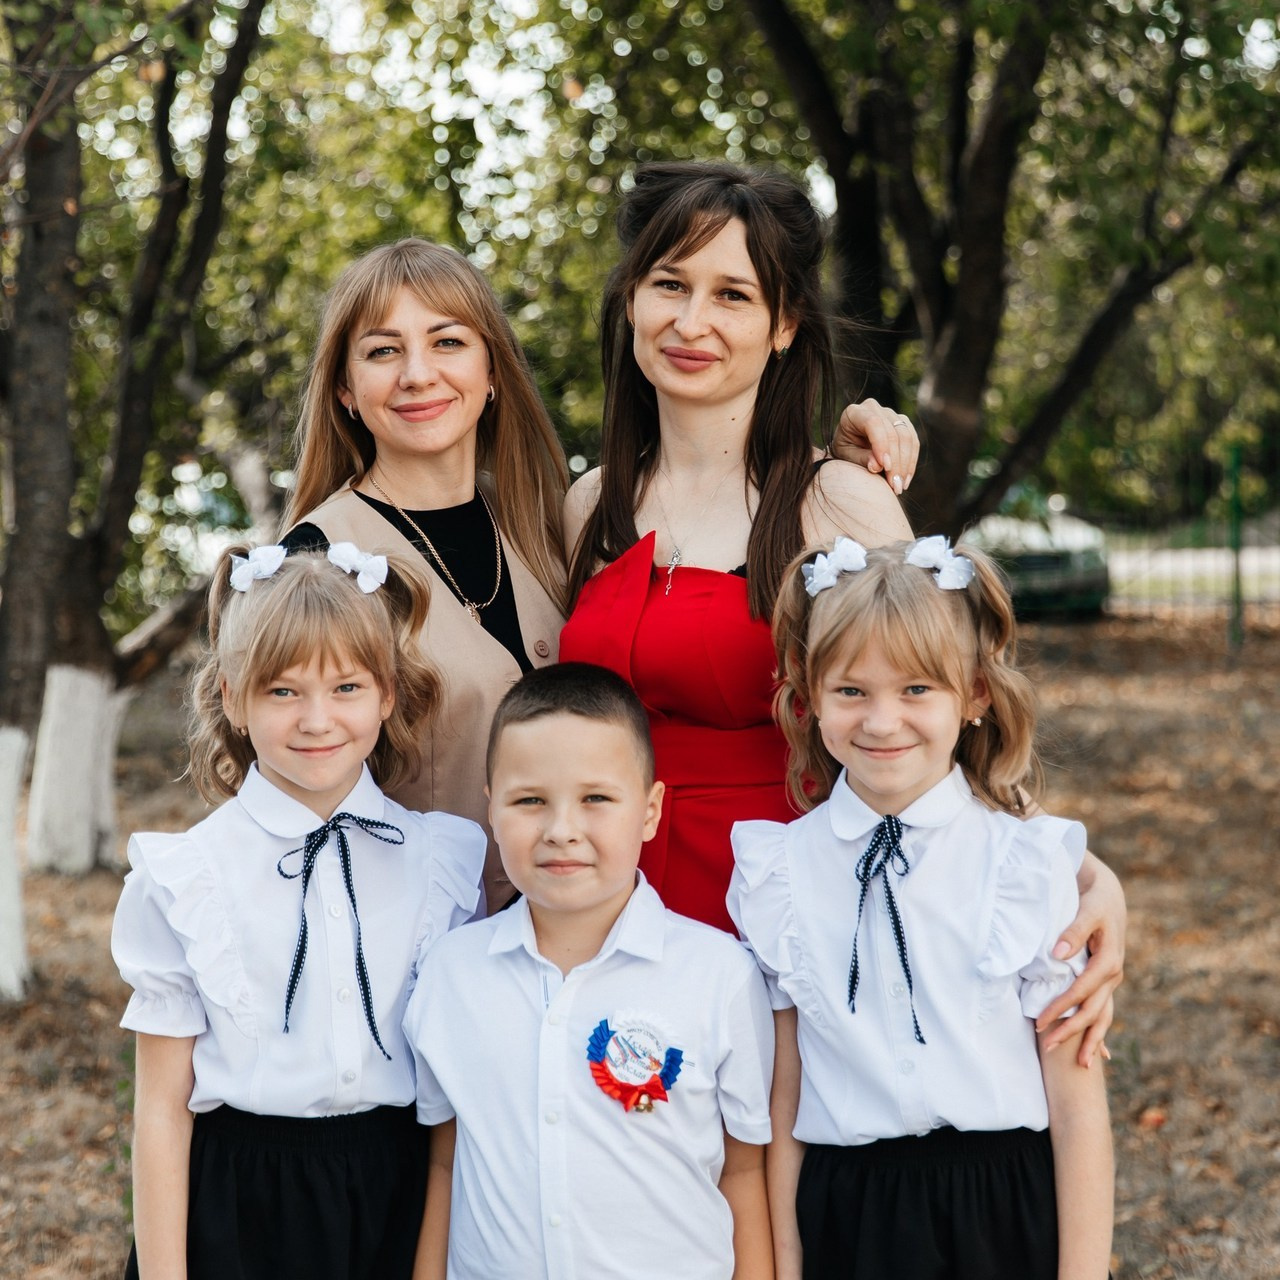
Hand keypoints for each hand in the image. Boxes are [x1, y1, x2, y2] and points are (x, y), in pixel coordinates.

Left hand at [832, 399, 918, 494]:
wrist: (850, 444)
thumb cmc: (844, 449)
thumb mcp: (845, 455)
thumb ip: (860, 458)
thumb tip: (878, 466)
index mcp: (854, 413)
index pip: (873, 423)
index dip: (882, 445)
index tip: (885, 467)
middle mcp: (874, 408)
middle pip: (893, 432)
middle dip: (896, 462)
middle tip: (894, 485)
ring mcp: (891, 414)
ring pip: (906, 437)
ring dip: (906, 464)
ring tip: (899, 486)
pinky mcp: (903, 423)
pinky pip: (913, 441)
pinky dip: (911, 461)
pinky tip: (905, 479)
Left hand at [1037, 855, 1125, 1066]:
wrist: (1109, 895)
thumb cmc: (1094, 901)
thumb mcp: (1086, 910)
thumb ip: (1073, 932)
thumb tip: (1058, 954)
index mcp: (1108, 961)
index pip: (1081, 991)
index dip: (1061, 1008)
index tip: (1042, 1022)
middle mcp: (1113, 975)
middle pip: (1093, 1011)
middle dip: (1071, 1031)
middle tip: (1047, 1048)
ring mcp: (1111, 981)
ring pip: (1102, 1016)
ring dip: (1089, 1039)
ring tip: (1079, 1064)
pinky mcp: (1106, 980)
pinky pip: (1104, 1010)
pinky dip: (1100, 1030)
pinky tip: (1099, 1052)